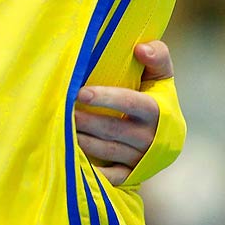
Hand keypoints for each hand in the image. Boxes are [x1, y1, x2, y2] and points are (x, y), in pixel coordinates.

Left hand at [74, 39, 174, 185]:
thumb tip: (141, 48)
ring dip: (81, 141)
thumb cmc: (155, 98)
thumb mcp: (161, 77)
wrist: (165, 138)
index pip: (132, 103)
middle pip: (112, 129)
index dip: (107, 98)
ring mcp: (140, 159)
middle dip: (85, 120)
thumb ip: (158, 56)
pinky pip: (108, 176)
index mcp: (158, 112)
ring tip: (58, 128)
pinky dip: (90, 171)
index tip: (81, 92)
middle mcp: (151, 138)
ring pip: (105, 151)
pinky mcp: (130, 176)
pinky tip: (70, 161)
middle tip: (61, 111)